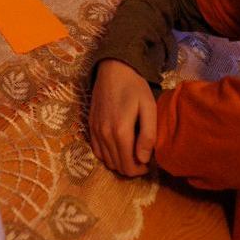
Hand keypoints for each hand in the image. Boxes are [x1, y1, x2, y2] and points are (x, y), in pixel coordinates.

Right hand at [89, 60, 156, 176]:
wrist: (113, 69)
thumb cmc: (134, 87)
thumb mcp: (148, 107)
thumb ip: (148, 135)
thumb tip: (143, 159)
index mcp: (120, 131)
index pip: (129, 166)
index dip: (140, 170)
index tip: (148, 162)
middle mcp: (104, 134)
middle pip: (117, 166)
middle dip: (131, 168)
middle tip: (141, 157)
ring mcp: (95, 130)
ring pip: (106, 161)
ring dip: (119, 162)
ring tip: (131, 152)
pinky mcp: (90, 125)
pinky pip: (96, 151)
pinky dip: (107, 155)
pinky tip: (117, 146)